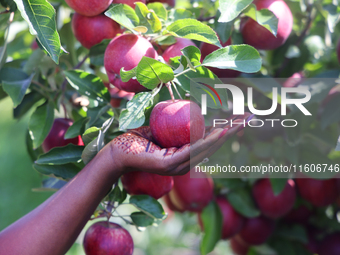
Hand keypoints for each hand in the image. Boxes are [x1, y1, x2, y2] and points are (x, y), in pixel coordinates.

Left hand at [107, 113, 252, 175]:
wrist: (116, 153)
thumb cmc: (137, 141)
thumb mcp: (160, 129)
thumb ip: (175, 124)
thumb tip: (188, 107)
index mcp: (185, 154)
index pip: (209, 141)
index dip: (226, 129)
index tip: (241, 118)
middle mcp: (185, 162)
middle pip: (214, 144)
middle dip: (232, 130)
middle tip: (249, 118)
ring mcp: (178, 165)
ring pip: (207, 147)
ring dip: (225, 134)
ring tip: (239, 123)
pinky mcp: (169, 164)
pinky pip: (192, 150)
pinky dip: (208, 140)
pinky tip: (221, 131)